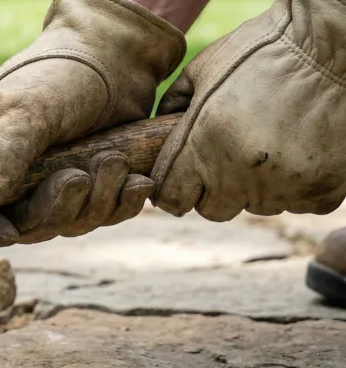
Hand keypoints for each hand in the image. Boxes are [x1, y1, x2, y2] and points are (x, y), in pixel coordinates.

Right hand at [0, 0, 185, 247]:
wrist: (118, 51)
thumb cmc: (59, 71)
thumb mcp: (23, 110)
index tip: (11, 232)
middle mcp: (8, 179)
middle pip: (23, 228)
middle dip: (56, 209)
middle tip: (78, 176)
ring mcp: (50, 185)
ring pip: (67, 225)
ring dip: (95, 201)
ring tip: (112, 159)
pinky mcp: (91, 187)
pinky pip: (103, 217)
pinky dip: (121, 203)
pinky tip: (136, 180)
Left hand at [151, 0, 345, 219]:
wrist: (334, 43)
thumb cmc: (263, 49)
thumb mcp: (203, 69)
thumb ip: (173, 106)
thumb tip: (153, 132)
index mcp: (205, 145)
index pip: (172, 199)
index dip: (173, 189)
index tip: (181, 176)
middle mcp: (241, 173)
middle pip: (214, 209)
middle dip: (214, 188)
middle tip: (228, 155)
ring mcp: (284, 185)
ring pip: (257, 206)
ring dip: (256, 185)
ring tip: (267, 144)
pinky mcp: (322, 190)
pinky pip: (298, 203)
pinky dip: (296, 185)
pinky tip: (298, 150)